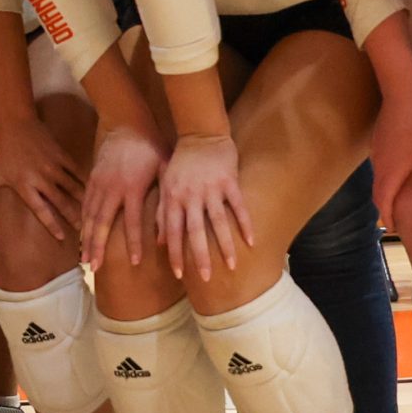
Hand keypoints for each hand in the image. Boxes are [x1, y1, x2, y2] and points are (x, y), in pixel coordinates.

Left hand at [0, 116, 82, 239]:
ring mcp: (53, 166)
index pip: (40, 210)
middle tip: (82, 230)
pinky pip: (76, 172)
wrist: (16, 125)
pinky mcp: (62, 155)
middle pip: (61, 202)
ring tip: (90, 214)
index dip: (52, 225)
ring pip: (72, 188)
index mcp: (24, 185)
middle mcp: (40, 177)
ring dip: (82, 202)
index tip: (62, 237)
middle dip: (73, 217)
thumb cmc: (3, 154)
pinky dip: (84, 182)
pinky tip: (91, 191)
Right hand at [79, 121, 164, 271]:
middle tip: (93, 268)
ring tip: (84, 259)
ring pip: (89, 215)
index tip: (133, 262)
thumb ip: (166, 200)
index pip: (132, 221)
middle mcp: (112, 187)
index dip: (133, 243)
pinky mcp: (91, 178)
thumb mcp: (166, 170)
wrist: (126, 122)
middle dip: (97, 247)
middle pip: (102, 223)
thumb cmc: (152, 146)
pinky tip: (81, 236)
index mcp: (133, 187)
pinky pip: (84, 204)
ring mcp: (98, 183)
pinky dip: (82, 222)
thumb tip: (168, 232)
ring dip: (86, 239)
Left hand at [158, 132, 251, 282]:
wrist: (201, 134)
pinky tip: (252, 241)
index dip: (175, 253)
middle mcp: (191, 196)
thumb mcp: (165, 185)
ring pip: (218, 222)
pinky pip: (238, 206)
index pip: (172, 231)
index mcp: (173, 198)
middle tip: (206, 278)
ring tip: (231, 265)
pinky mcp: (230, 182)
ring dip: (225, 245)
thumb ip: (161, 213)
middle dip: (200, 256)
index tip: (179, 274)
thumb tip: (160, 243)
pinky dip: (245, 224)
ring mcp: (211, 189)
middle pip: (195, 231)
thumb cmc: (180, 163)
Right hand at [370, 90, 411, 224]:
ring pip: (377, 181)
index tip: (394, 230)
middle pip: (377, 195)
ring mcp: (376, 154)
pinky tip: (395, 174)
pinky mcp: (377, 143)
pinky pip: (378, 168)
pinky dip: (385, 179)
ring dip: (384, 193)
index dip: (389, 218)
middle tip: (393, 220)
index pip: (385, 202)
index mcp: (394, 171)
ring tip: (394, 201)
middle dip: (385, 209)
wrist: (402, 96)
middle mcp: (381, 166)